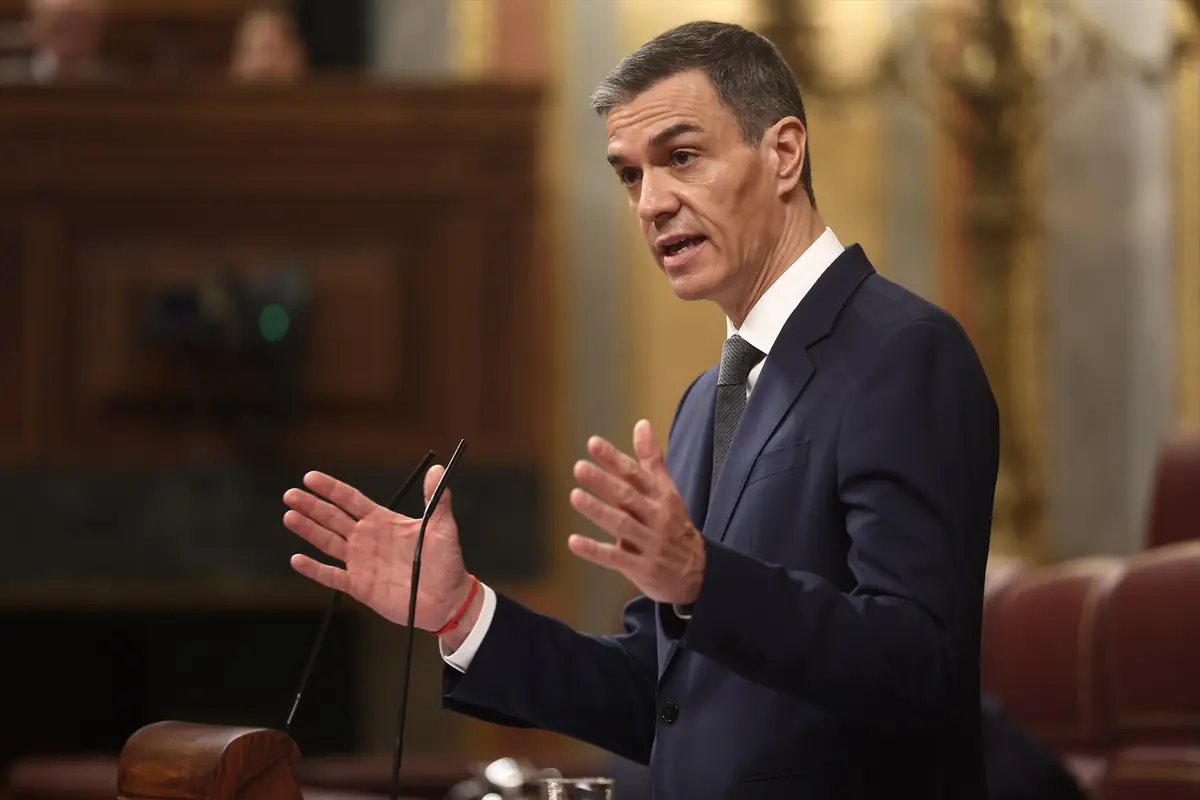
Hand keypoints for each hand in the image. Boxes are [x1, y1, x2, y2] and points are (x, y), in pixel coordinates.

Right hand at [282, 466, 473, 632]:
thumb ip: (437, 499)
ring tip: (289, 516)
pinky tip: (297, 559)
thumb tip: (438, 469)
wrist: (447, 599)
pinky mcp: (359, 586)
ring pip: (328, 542)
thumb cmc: (447, 562)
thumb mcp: (443, 527)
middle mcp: (367, 539)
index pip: (351, 500)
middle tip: (290, 494)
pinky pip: (332, 576)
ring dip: (308, 530)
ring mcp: (361, 562)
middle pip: (333, 518)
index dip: (331, 489)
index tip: (310, 477)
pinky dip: (314, 569)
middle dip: (312, 506)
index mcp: (383, 521)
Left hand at [568, 419, 705, 604]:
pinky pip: (616, 558)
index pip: (636, 474)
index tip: (593, 444)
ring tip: (575, 496)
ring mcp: (649, 543)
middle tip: (579, 467)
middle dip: (604, 482)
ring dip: (598, 511)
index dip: (614, 459)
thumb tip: (641, 423)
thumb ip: (651, 459)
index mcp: (661, 497)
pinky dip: (594, 551)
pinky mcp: (641, 568)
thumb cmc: (674, 525)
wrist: (697, 572)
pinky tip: (573, 541)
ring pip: (622, 525)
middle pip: (628, 497)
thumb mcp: (667, 491)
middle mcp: (656, 517)